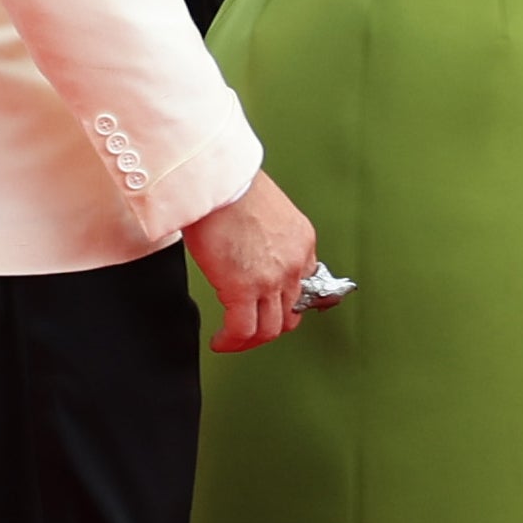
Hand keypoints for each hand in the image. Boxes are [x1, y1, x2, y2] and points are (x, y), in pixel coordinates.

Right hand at [184, 170, 314, 353]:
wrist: (218, 180)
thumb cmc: (232, 186)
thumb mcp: (266, 211)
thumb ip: (268, 236)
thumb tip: (251, 249)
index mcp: (301, 242)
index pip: (305, 285)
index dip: (285, 302)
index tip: (269, 307)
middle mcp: (293, 263)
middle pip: (291, 313)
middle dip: (271, 325)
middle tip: (252, 329)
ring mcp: (271, 279)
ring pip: (269, 328)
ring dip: (251, 340)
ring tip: (233, 340)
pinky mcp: (243, 288)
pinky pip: (243, 330)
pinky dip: (231, 341)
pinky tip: (220, 341)